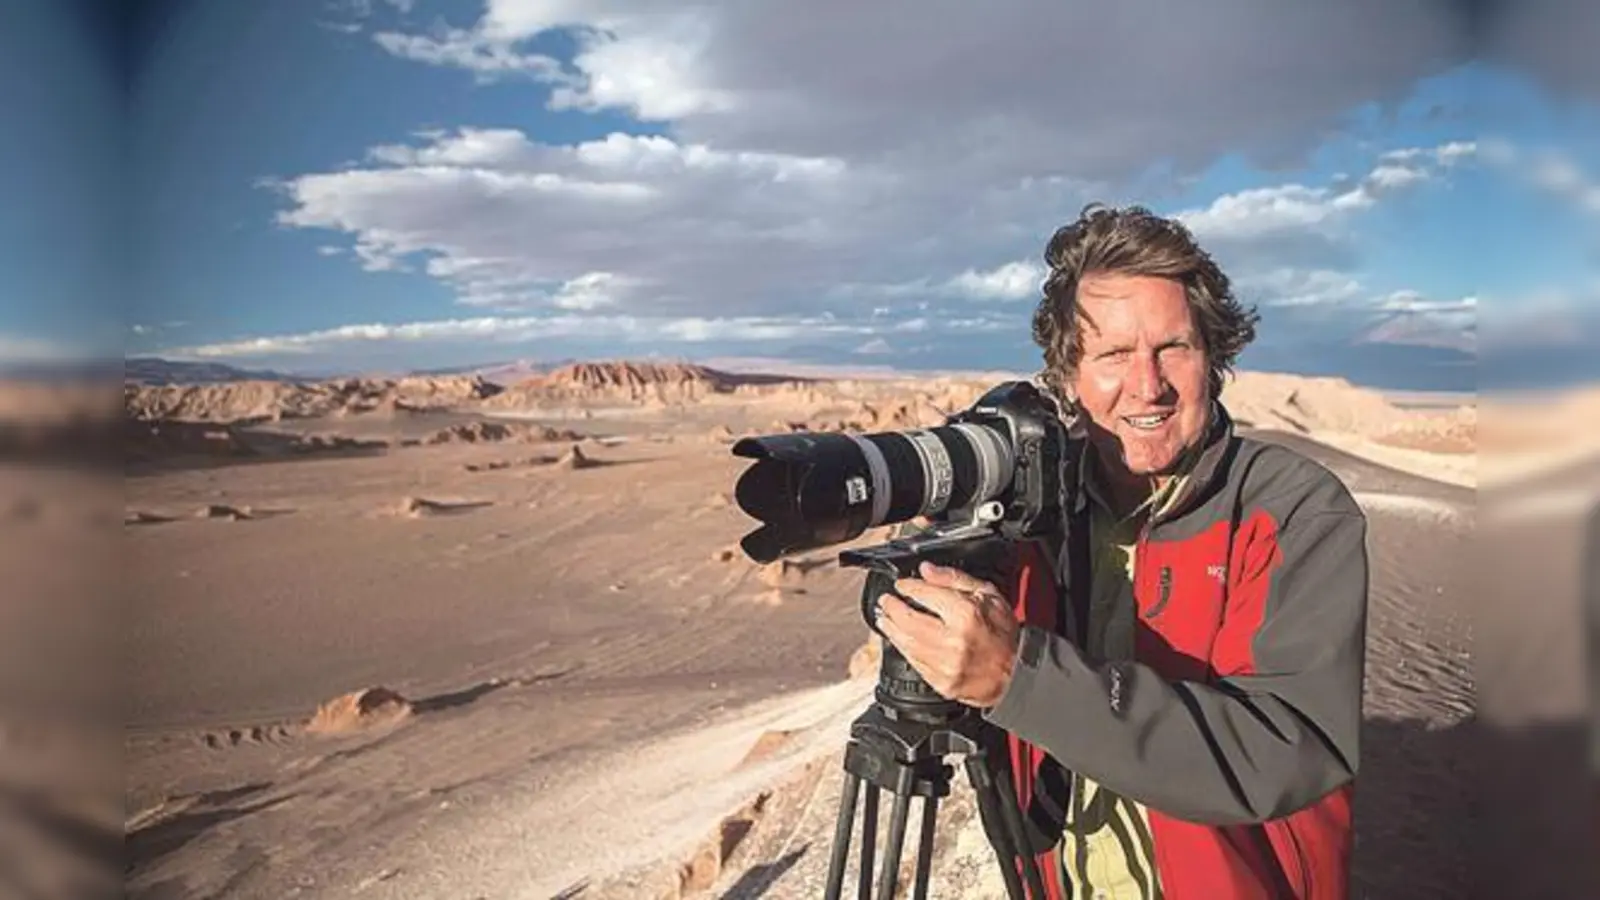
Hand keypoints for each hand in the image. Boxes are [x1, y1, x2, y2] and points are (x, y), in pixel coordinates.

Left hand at [875, 561, 1021, 706]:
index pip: (925, 594)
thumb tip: (927, 570)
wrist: (1017, 673)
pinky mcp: (941, 682)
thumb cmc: (1005, 635)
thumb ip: (954, 579)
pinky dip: (902, 649)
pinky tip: (899, 640)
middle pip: (908, 620)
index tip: (901, 585)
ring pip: (906, 644)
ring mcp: (945, 664)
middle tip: (886, 601)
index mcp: (966, 614)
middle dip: (892, 608)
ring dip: (891, 629)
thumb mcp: (988, 595)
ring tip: (885, 619)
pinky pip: (913, 662)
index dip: (908, 587)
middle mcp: (953, 640)